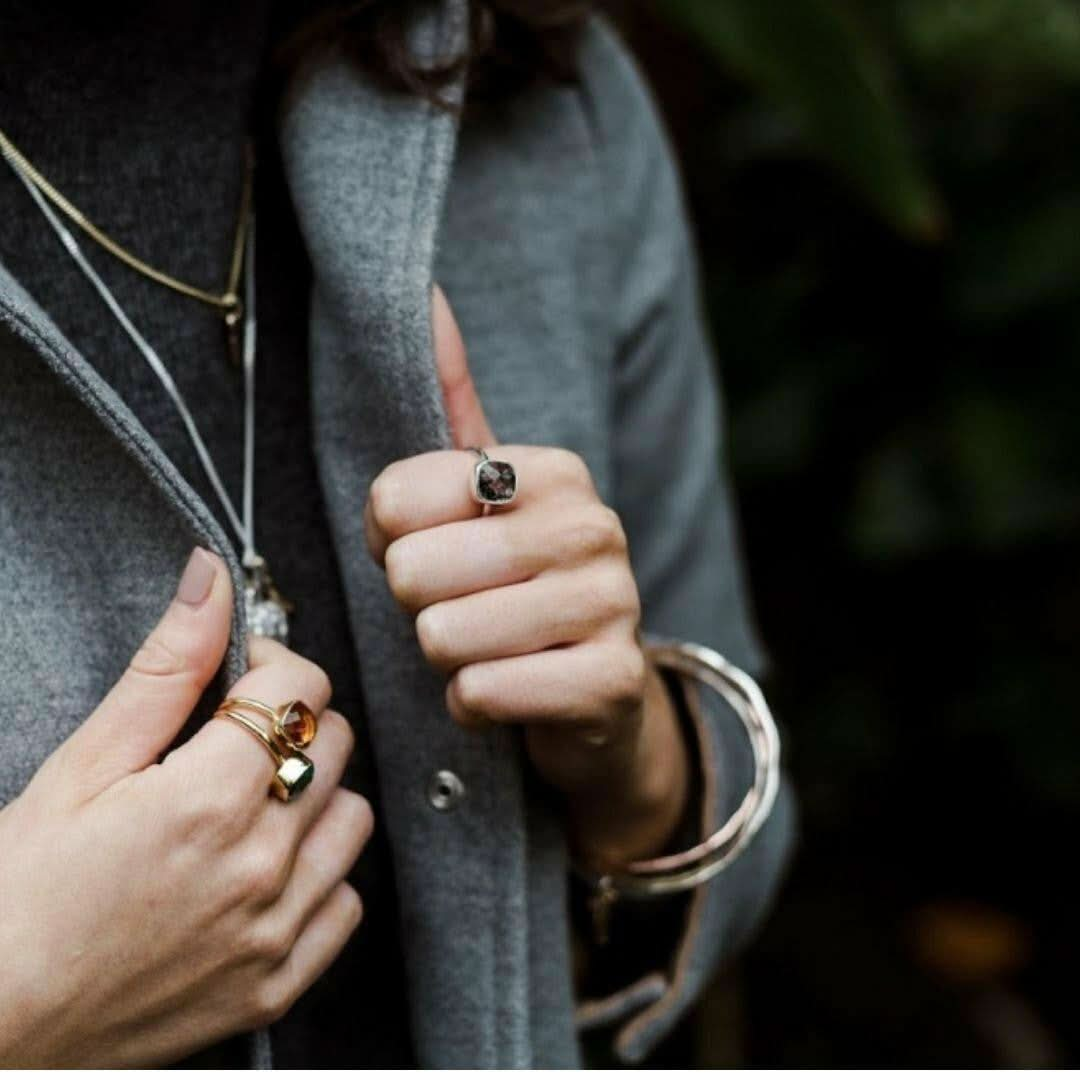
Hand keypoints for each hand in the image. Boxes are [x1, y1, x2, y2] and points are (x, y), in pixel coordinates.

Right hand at [0, 550, 370, 1066]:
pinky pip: (347, 899)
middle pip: (334, 741)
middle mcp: (260, 863)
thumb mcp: (83, 767)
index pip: (302, 688)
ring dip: (313, 794)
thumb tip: (210, 582)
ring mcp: (277, 928)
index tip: (243, 676)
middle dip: (290, 722)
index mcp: (210, 799)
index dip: (272, 664)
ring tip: (251, 803)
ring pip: (353, 815)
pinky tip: (266, 867)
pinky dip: (319, 873)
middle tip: (234, 739)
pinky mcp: (281, 980)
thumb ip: (166, 668)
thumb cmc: (20, 899)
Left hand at [364, 287, 688, 869]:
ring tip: (487, 647)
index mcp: (552, 468)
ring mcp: (613, 605)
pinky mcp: (612, 682)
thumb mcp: (484, 494)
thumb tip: (425, 289)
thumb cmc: (515, 585)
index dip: (386, 539)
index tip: (422, 549)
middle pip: (413, 570)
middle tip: (458, 608)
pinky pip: (479, 694)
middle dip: (417, 606)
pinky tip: (507, 689)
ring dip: (446, 657)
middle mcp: (592, 525)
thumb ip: (450, 398)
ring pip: (443, 637)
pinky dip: (473, 704)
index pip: (395, 497)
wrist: (595, 693)